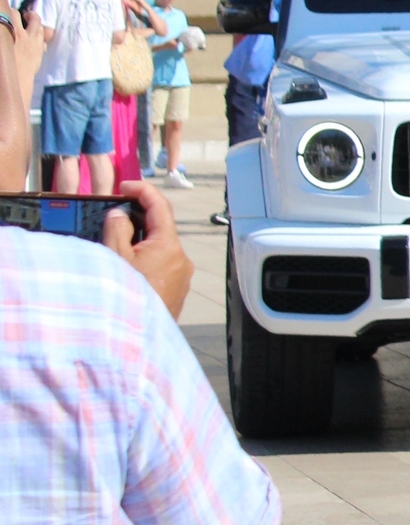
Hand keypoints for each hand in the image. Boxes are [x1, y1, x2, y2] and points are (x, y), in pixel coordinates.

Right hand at [104, 181, 192, 320]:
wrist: (135, 338)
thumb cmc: (124, 295)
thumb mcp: (114, 257)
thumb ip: (117, 229)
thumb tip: (122, 214)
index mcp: (169, 246)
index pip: (161, 207)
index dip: (143, 190)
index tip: (125, 186)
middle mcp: (182, 260)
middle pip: (160, 229)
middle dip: (137, 220)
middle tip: (113, 217)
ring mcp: (182, 277)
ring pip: (160, 249)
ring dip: (140, 243)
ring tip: (115, 247)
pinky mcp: (177, 291)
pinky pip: (162, 267)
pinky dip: (146, 260)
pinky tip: (127, 268)